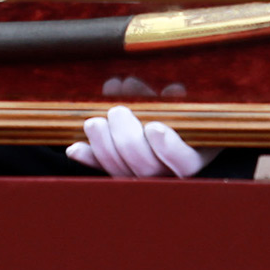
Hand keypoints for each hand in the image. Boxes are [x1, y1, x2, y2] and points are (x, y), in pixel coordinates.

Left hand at [66, 105, 217, 177]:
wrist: (174, 124)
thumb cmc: (184, 109)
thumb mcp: (185, 102)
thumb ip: (173, 98)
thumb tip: (164, 91)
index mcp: (195, 155)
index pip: (185, 163)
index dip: (169, 149)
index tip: (154, 128)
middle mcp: (170, 174)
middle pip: (147, 168)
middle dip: (127, 140)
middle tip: (118, 112)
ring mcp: (142, 178)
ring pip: (121, 172)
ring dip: (104, 146)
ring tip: (95, 122)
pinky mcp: (120, 173)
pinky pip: (102, 171)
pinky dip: (89, 159)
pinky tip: (74, 149)